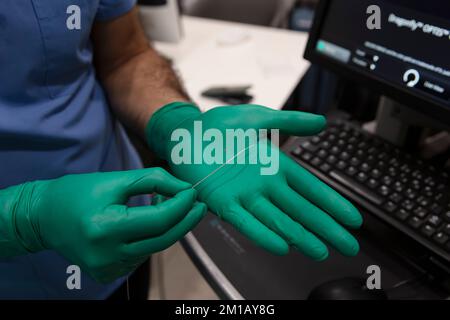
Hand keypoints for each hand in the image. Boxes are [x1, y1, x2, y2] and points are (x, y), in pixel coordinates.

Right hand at [0, 168, 205, 282]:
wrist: (42, 217)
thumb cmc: (75, 193)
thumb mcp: (114, 180)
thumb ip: (153, 181)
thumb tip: (183, 189)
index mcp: (106, 228)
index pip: (159, 220)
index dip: (181, 206)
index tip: (193, 192)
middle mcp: (107, 254)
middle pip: (162, 239)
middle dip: (185, 221)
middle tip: (199, 205)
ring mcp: (107, 268)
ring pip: (154, 248)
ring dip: (168, 227)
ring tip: (169, 206)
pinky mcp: (107, 273)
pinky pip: (141, 255)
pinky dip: (152, 238)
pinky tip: (150, 223)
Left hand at [146, 103, 361, 258]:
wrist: (187, 132)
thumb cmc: (220, 126)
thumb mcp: (260, 118)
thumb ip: (290, 121)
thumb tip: (321, 123)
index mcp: (275, 166)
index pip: (310, 189)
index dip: (331, 204)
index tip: (352, 219)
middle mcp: (264, 185)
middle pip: (300, 210)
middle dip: (325, 228)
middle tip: (347, 246)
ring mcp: (245, 195)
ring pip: (278, 220)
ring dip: (300, 236)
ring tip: (320, 251)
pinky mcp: (223, 202)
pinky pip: (245, 221)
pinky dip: (262, 233)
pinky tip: (281, 245)